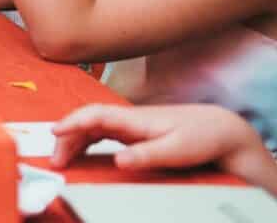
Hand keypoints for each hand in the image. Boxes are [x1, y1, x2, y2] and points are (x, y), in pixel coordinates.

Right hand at [52, 104, 276, 191]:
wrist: (221, 130)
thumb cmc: (202, 138)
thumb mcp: (177, 150)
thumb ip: (147, 155)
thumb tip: (117, 159)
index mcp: (136, 119)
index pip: (95, 114)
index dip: (72, 122)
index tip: (55, 132)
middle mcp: (129, 118)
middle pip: (87, 120)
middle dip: (66, 136)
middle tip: (56, 161)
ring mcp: (130, 124)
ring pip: (92, 126)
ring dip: (74, 139)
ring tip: (62, 160)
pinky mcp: (134, 132)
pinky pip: (101, 132)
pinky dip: (85, 140)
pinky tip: (81, 153)